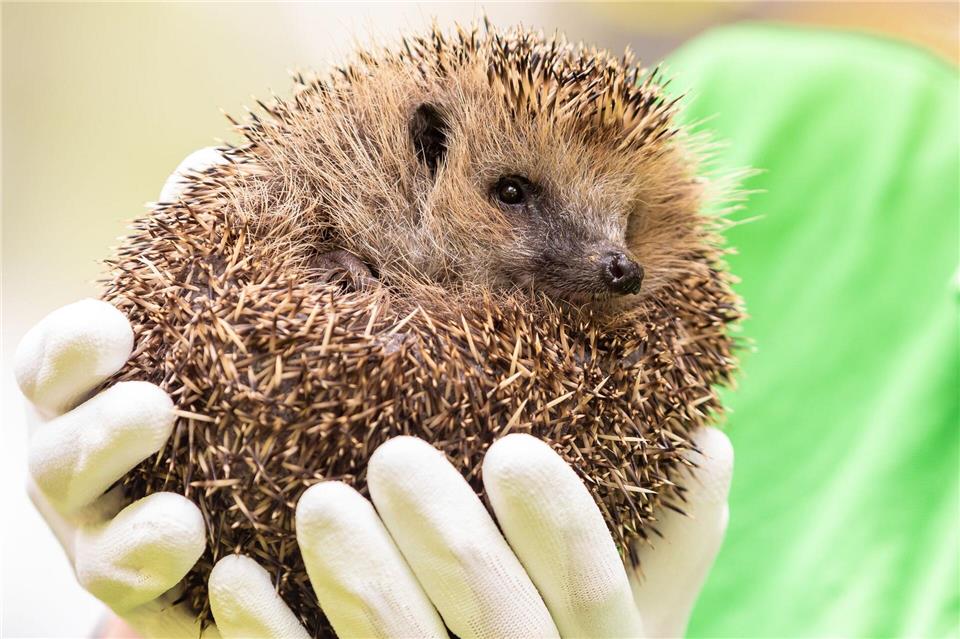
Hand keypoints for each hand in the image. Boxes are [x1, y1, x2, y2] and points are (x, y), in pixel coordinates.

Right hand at [15, 147, 230, 638]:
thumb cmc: (228, 395)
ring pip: (97, 546)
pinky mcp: (157, 600)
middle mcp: (83, 471)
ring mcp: (110, 542)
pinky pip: (148, 603)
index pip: (51, 367)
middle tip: (152, 407)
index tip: (112, 326)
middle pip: (55, 459)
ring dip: (130, 529)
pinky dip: (168, 581)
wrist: (258, 501)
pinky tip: (208, 551)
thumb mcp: (216, 325)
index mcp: (90, 396)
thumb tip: (213, 159)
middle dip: (93, 435)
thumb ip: (205, 253)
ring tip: (179, 512)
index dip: (68, 349)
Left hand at [214, 430, 731, 637]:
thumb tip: (709, 443)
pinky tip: (236, 578)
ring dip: (361, 584)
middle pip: (497, 627)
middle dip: (448, 542)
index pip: (598, 598)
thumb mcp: (643, 626)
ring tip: (319, 502)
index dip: (562, 530)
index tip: (513, 450)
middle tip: (394, 455)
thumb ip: (672, 548)